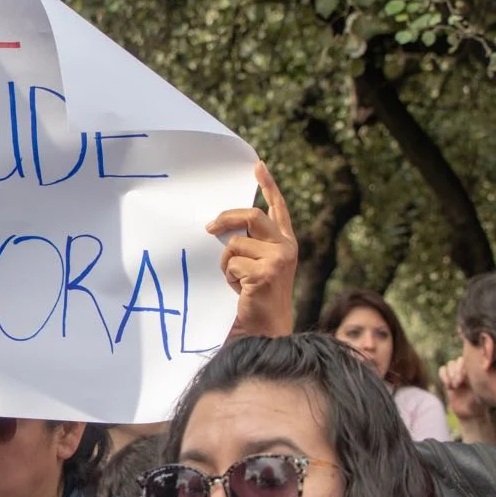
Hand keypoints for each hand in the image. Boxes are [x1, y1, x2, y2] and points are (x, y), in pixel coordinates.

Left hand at [207, 161, 297, 337]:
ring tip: (236, 282)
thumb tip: (219, 225)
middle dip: (226, 218)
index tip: (257, 166)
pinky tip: (239, 291)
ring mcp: (279, 259)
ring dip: (226, 263)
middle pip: (252, 216)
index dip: (268, 185)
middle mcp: (287, 248)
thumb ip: (248, 244)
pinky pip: (232, 263)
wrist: (264, 330)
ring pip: (235, 244)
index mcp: (285, 243)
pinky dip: (228, 277)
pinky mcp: (266, 272)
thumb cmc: (254, 299)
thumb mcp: (253, 265)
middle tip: (209, 228)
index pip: (277, 208)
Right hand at [439, 357, 488, 420]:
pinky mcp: (448, 378)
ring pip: (450, 364)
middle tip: (458, 384)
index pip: (468, 360)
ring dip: (450, 374)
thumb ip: (477, 384)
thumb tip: (476, 376)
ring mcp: (457, 373)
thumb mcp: (480, 393)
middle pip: (458, 360)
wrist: (470, 413)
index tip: (464, 379)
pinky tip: (449, 386)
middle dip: (456, 371)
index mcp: (476, 371)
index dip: (464, 367)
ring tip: (454, 386)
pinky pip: (442, 369)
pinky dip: (443, 376)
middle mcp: (467, 370)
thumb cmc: (479, 404)